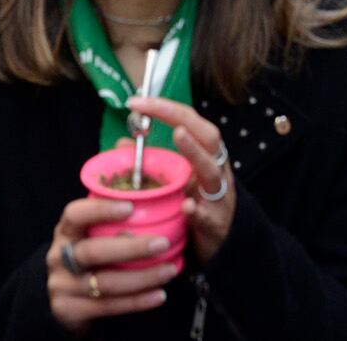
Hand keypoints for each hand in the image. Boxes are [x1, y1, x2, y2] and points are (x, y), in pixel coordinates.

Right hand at [46, 196, 176, 331]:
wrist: (64, 301)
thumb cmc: (89, 260)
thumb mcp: (90, 238)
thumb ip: (112, 227)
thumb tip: (154, 213)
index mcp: (66, 232)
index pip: (75, 215)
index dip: (100, 210)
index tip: (130, 207)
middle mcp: (59, 257)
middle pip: (92, 252)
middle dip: (131, 248)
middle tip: (162, 243)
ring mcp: (63, 286)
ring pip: (104, 283)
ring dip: (141, 278)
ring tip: (169, 271)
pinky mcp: (70, 311)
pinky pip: (108, 306)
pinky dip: (137, 301)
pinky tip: (158, 295)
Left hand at [129, 96, 234, 262]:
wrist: (225, 246)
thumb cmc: (198, 206)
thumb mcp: (176, 180)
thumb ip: (152, 162)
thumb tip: (121, 144)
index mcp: (205, 155)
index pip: (189, 121)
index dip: (165, 107)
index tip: (136, 101)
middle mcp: (216, 169)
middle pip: (208, 136)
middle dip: (181, 118)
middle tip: (153, 107)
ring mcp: (218, 195)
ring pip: (212, 170)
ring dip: (195, 152)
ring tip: (179, 135)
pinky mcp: (216, 223)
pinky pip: (208, 214)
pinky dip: (197, 209)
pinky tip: (186, 206)